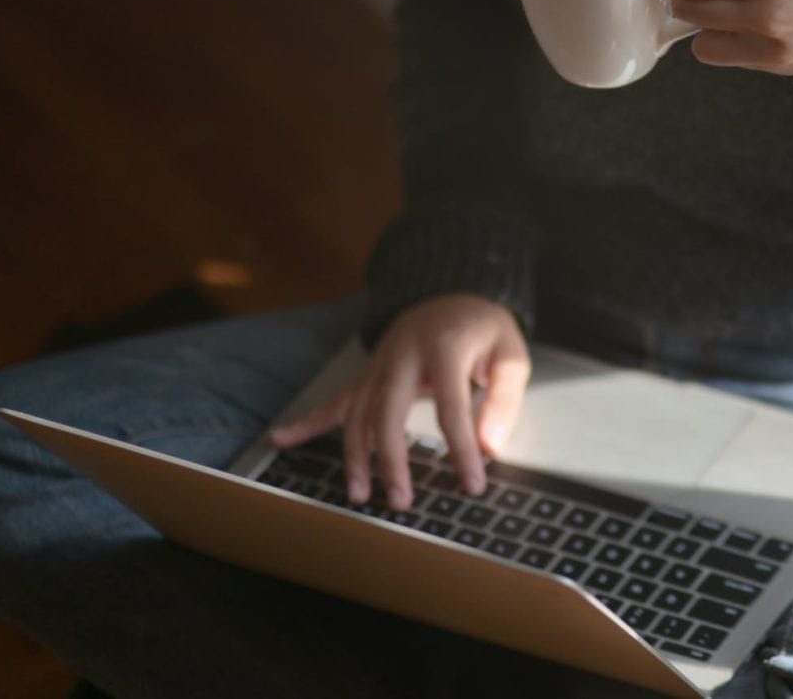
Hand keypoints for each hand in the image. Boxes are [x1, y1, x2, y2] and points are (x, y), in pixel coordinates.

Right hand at [268, 294, 529, 510]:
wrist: (451, 292)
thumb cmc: (484, 329)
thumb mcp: (511, 354)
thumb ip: (504, 398)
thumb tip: (491, 446)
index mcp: (444, 347)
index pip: (451, 406)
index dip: (461, 449)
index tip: (472, 484)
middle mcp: (402, 355)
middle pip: (387, 411)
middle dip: (391, 460)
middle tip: (401, 501)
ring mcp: (379, 364)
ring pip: (357, 413)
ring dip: (355, 456)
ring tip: (359, 495)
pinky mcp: (368, 373)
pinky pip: (336, 400)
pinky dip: (309, 422)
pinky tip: (281, 439)